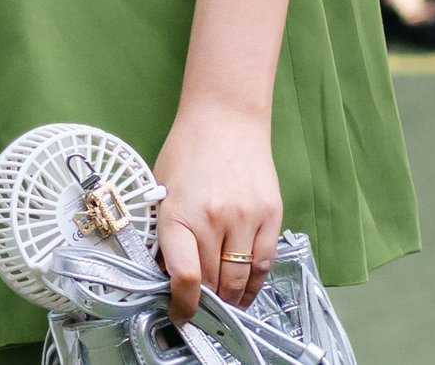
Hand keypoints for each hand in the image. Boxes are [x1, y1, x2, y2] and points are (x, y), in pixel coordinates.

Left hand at [152, 100, 281, 321]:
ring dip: (231, 299)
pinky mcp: (271, 215)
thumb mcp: (162, 190)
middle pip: (213, 282)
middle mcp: (214, 219)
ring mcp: (246, 218)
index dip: (182, 305)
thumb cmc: (187, 152)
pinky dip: (254, 283)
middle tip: (200, 311)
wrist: (226, 119)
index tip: (180, 315)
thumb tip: (167, 274)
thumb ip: (166, 232)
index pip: (184, 276)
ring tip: (223, 306)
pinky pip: (263, 263)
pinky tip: (245, 291)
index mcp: (179, 213)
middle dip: (205, 302)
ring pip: (240, 278)